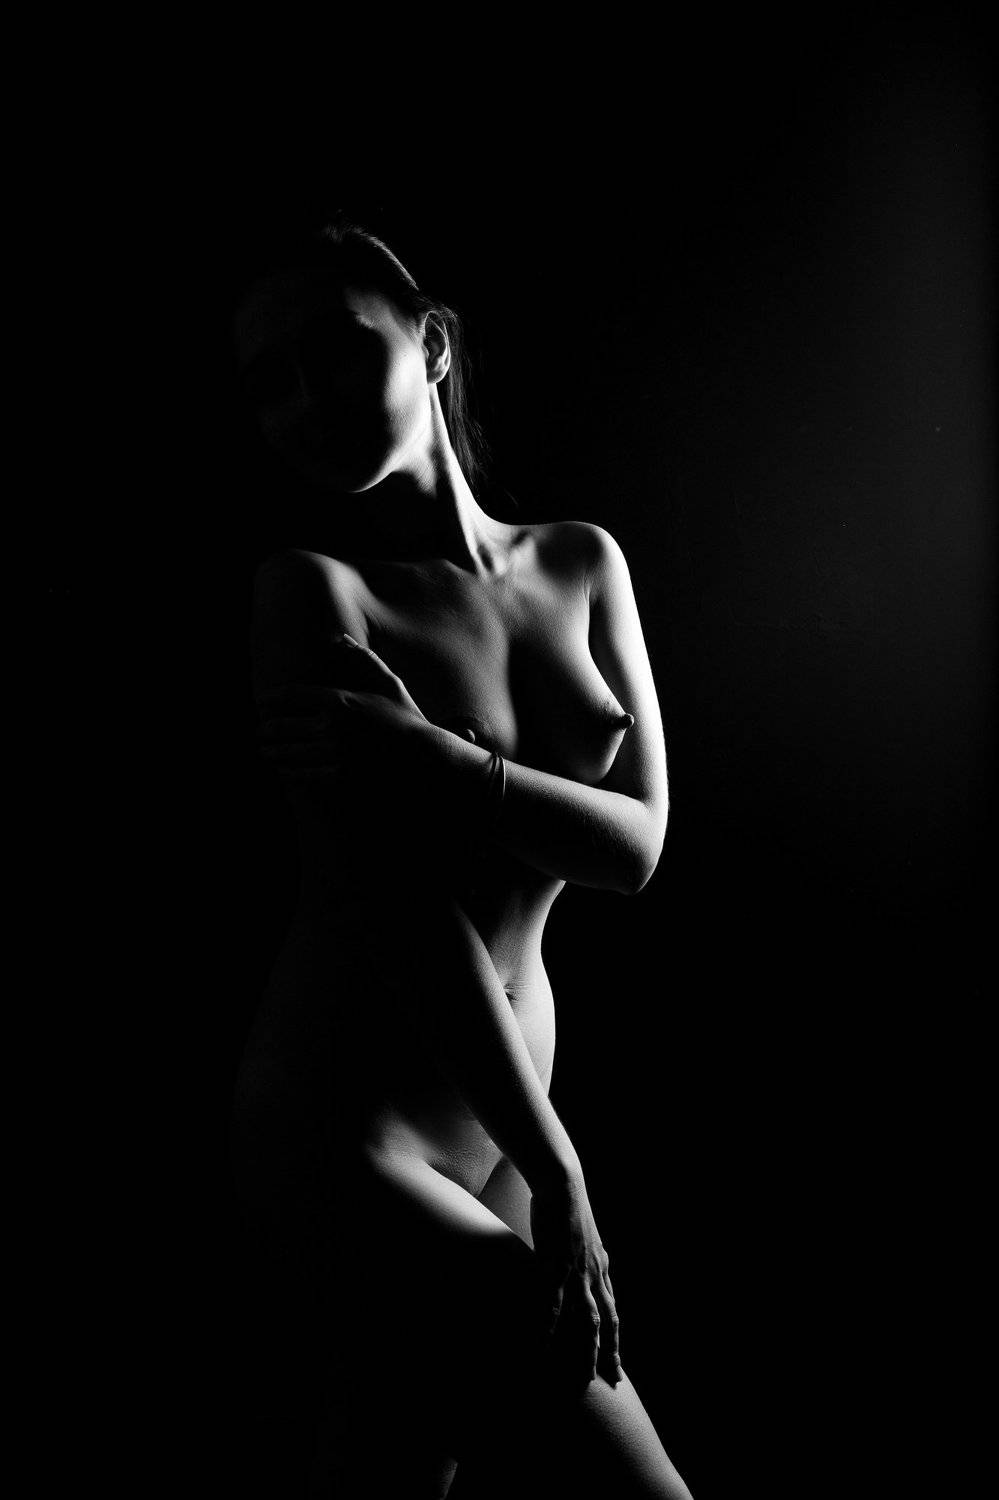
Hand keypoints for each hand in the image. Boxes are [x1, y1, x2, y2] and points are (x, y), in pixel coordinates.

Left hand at [257, 636, 428, 776]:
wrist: (423, 756)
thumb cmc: (406, 718)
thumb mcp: (389, 684)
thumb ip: (363, 659)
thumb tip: (341, 638)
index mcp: (340, 701)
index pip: (292, 696)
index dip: (270, 699)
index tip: (261, 702)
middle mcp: (332, 727)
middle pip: (283, 726)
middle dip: (266, 729)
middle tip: (259, 730)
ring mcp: (334, 753)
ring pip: (289, 752)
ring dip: (273, 751)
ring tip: (265, 750)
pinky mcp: (339, 775)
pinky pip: (303, 773)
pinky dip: (288, 771)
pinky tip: (283, 769)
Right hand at [530, 1171, 622, 1390]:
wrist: (562, 1183)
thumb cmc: (566, 1205)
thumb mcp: (582, 1235)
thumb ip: (582, 1254)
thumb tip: (576, 1265)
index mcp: (600, 1265)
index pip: (612, 1308)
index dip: (614, 1334)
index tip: (616, 1358)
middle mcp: (595, 1273)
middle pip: (609, 1320)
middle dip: (612, 1351)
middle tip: (615, 1379)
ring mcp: (578, 1272)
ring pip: (589, 1320)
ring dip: (589, 1350)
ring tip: (587, 1377)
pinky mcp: (557, 1266)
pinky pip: (555, 1305)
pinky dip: (552, 1329)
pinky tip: (546, 1347)